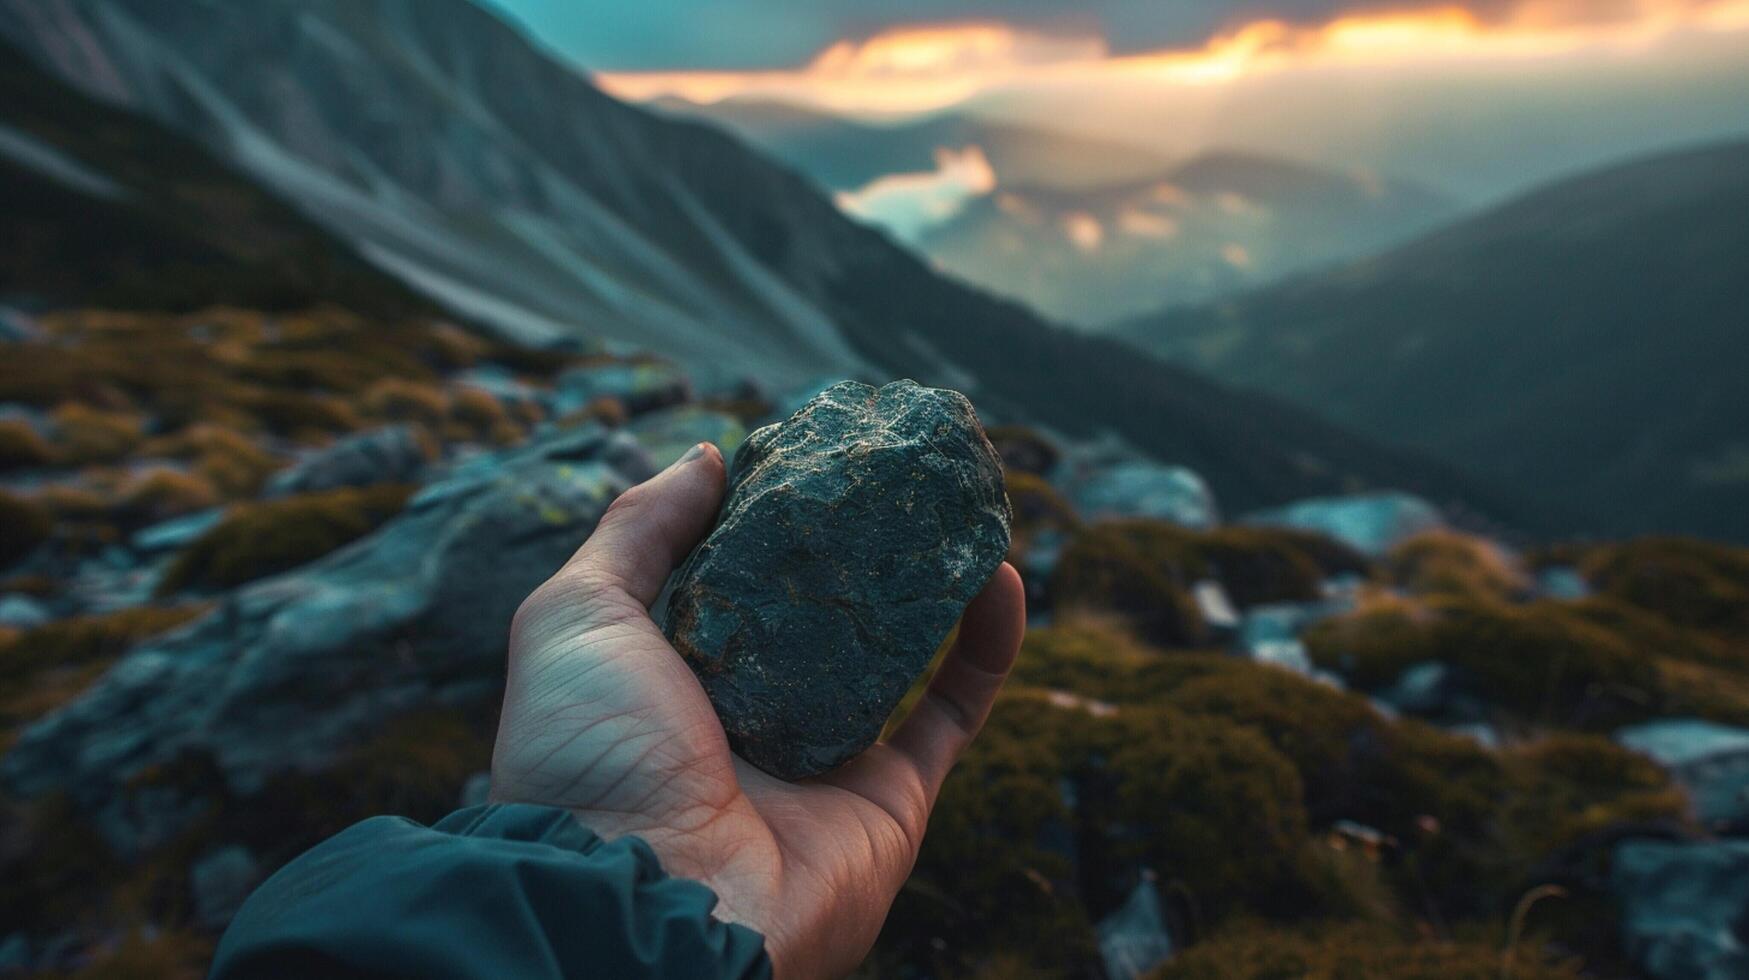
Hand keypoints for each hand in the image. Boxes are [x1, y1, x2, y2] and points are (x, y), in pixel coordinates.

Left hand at [490, 442, 1025, 978]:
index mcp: (672, 677)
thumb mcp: (579, 615)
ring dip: (937, 583)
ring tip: (963, 507)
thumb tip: (711, 455)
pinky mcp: (891, 801)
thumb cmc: (589, 753)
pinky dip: (989, 645)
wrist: (639, 898)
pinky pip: (953, 712)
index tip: (815, 453)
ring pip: (898, 656)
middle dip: (864, 546)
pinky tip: (1003, 574)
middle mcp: (752, 718)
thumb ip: (639, 531)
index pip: (736, 580)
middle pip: (824, 616)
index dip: (775, 517)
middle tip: (902, 471)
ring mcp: (826, 761)